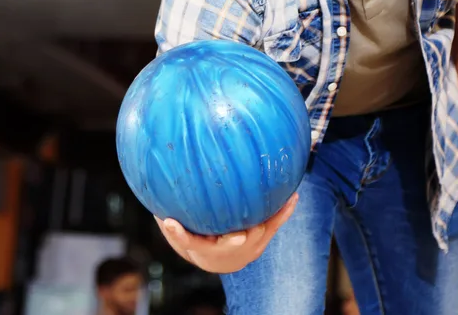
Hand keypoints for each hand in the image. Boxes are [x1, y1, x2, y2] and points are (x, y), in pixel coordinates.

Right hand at [154, 193, 298, 273]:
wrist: (223, 260)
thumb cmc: (199, 244)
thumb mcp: (184, 239)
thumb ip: (174, 230)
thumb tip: (164, 217)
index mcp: (208, 250)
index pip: (193, 244)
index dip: (183, 235)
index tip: (174, 224)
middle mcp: (232, 249)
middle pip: (236, 241)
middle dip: (240, 234)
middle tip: (240, 227)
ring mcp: (251, 244)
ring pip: (260, 232)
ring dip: (269, 218)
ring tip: (281, 196)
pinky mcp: (263, 237)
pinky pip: (274, 223)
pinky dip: (284, 212)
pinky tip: (293, 196)